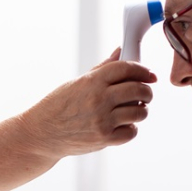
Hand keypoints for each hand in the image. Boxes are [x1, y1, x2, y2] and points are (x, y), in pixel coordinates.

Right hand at [20, 50, 156, 157]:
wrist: (42, 134)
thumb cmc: (58, 106)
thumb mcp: (77, 83)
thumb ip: (102, 69)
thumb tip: (121, 51)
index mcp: (92, 82)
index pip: (126, 68)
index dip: (142, 70)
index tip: (149, 75)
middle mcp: (99, 100)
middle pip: (138, 90)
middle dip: (147, 91)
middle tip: (146, 93)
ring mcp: (102, 120)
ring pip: (139, 112)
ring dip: (142, 110)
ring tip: (135, 110)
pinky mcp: (104, 139)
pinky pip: (131, 132)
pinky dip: (131, 128)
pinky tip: (123, 125)